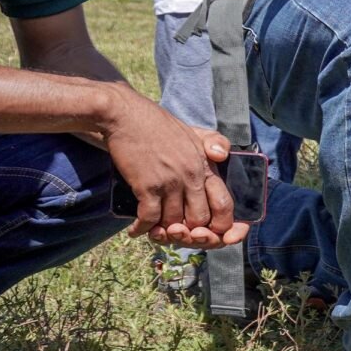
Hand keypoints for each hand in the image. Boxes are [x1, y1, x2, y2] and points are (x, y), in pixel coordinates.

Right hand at [100, 89, 246, 248]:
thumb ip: (214, 142)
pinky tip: (136, 231)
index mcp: (205, 165)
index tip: (211, 232)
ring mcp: (169, 182)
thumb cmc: (158, 126)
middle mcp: (191, 176)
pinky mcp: (146, 186)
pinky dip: (142, 229)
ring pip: (173, 223)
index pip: (224, 203)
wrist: (126, 116)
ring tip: (156, 232)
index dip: (222, 225)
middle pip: (199, 220)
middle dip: (190, 233)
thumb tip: (222, 156)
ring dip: (164, 232)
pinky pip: (149, 219)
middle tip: (176, 234)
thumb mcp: (193, 131)